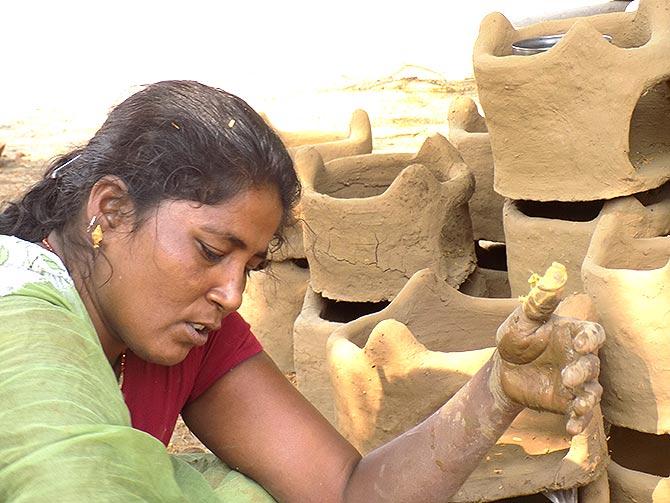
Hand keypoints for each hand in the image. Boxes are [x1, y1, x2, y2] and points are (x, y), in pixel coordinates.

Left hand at [493, 263, 604, 435]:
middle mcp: (578, 357)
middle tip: (567, 376)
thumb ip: (538, 303)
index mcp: (571, 334)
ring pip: (592, 391)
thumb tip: (554, 272)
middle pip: (593, 364)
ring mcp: (574, 382)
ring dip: (587, 399)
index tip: (579, 343)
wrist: (500, 371)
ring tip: (576, 405)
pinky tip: (570, 428)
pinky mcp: (566, 402)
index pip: (592, 334)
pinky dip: (578, 421)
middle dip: (584, 371)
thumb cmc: (513, 339)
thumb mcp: (521, 321)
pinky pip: (579, 413)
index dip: (590, 339)